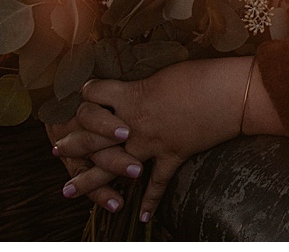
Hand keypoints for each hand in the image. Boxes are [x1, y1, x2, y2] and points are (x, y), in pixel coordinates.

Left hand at [52, 57, 253, 222]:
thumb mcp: (167, 70)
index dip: (84, 93)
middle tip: (56, 150)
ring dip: (89, 181)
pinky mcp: (173, 155)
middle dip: (71, 143)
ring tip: (68, 191)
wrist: (231, 94)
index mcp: (133, 95)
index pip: (93, 94)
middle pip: (91, 135)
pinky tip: (141, 218)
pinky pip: (158, 184)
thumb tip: (135, 84)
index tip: (79, 95)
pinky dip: (151, 202)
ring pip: (111, 167)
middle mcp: (134, 122)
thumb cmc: (203, 74)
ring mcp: (152, 142)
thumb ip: (144, 82)